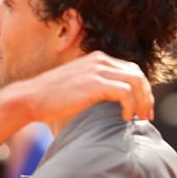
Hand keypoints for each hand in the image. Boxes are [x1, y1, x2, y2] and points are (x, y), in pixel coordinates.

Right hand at [22, 51, 153, 122]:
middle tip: (147, 115)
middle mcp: (99, 60)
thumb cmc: (49, 98)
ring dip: (143, 101)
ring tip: (140, 118)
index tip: (142, 108)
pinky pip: (125, 92)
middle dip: (147, 95)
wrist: (29, 98)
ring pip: (136, 82)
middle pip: (138, 74)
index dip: (142, 89)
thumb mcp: (76, 86)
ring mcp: (97, 70)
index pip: (131, 70)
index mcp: (96, 59)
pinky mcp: (94, 84)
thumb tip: (111, 103)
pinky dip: (130, 106)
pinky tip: (125, 118)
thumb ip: (94, 87)